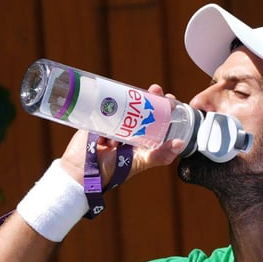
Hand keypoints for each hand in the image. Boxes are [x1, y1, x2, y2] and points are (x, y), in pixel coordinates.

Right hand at [56, 84, 185, 186]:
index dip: (165, 107)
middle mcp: (131, 129)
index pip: (159, 119)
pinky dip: (111, 107)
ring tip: (137, 97)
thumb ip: (159, 156)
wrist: (82, 171)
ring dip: (132, 99)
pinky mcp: (99, 117)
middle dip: (150, 96)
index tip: (170, 99)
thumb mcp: (140, 162)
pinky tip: (114, 112)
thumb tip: (180, 144)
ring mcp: (115, 122)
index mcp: (144, 138)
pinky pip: (106, 106)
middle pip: (144, 107)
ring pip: (127, 104)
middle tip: (155, 90)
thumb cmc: (113, 170)